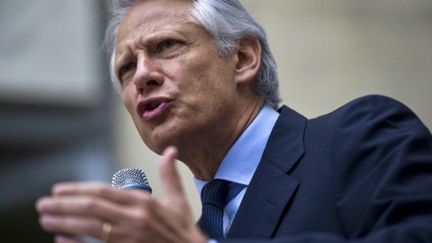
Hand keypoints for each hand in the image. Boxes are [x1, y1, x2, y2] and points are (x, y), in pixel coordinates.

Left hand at [36, 146, 207, 242]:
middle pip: (91, 208)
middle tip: (42, 205)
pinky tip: (60, 240)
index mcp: (144, 203)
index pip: (104, 192)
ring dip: (64, 223)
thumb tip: (171, 150)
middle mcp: (134, 219)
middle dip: (63, 205)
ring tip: (45, 220)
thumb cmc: (183, 230)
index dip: (78, 189)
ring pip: (90, 228)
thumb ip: (170, 175)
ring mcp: (129, 238)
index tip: (59, 190)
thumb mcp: (179, 201)